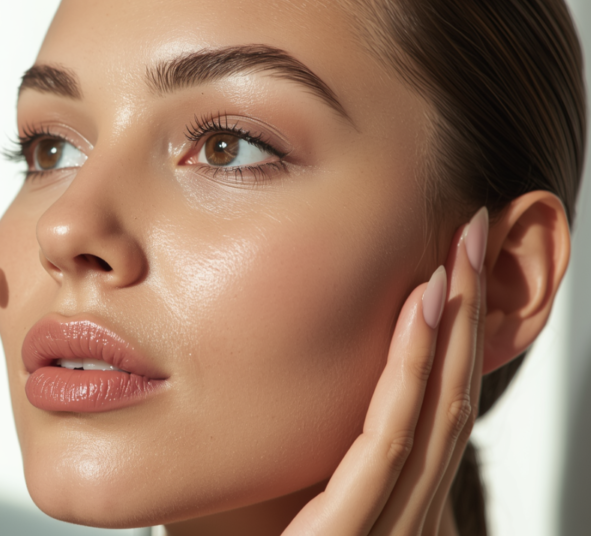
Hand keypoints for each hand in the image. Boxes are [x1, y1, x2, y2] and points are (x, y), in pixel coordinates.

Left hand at [284, 207, 488, 535]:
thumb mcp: (263, 491)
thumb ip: (288, 445)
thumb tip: (271, 376)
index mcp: (378, 505)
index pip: (423, 410)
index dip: (444, 338)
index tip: (445, 265)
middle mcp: (398, 517)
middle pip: (443, 401)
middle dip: (463, 315)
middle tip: (474, 231)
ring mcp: (387, 530)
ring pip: (432, 413)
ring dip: (449, 328)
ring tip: (457, 254)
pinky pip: (389, 445)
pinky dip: (411, 374)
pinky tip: (422, 312)